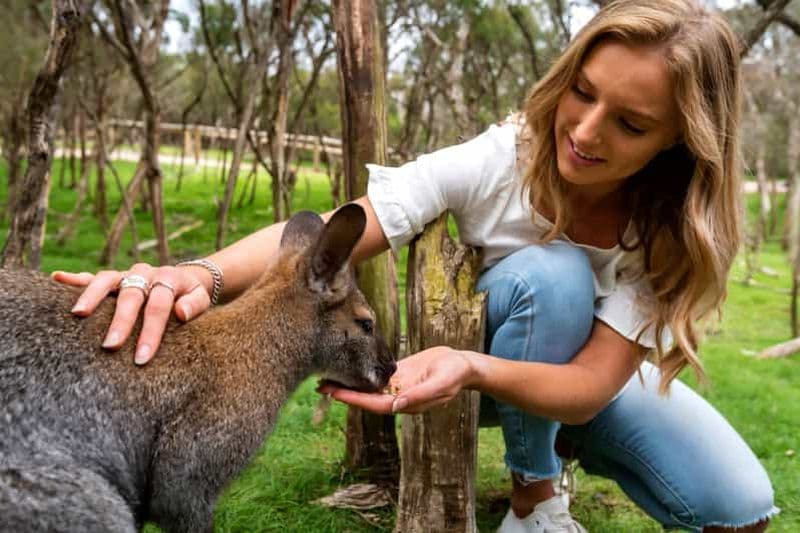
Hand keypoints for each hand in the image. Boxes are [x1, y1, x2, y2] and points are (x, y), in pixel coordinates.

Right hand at [51, 263, 212, 364]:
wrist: (184, 278)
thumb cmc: (191, 296)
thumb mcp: (201, 299)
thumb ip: (195, 305)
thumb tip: (181, 313)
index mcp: (169, 279)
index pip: (159, 306)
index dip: (151, 331)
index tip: (142, 357)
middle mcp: (145, 273)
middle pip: (131, 295)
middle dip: (121, 321)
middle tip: (110, 346)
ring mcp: (126, 274)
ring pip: (106, 280)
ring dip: (91, 295)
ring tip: (78, 314)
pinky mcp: (113, 278)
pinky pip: (92, 276)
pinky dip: (74, 278)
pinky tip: (56, 278)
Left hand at [317, 346, 476, 413]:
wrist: (464, 364)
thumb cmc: (455, 374)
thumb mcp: (441, 383)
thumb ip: (420, 395)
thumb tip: (397, 406)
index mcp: (407, 403)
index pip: (374, 404)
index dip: (354, 400)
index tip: (335, 394)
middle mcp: (398, 397)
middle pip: (366, 397)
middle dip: (344, 392)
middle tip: (320, 385)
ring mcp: (398, 386)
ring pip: (368, 387)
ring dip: (348, 383)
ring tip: (326, 378)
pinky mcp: (399, 374)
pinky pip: (376, 375)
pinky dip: (361, 372)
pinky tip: (346, 367)